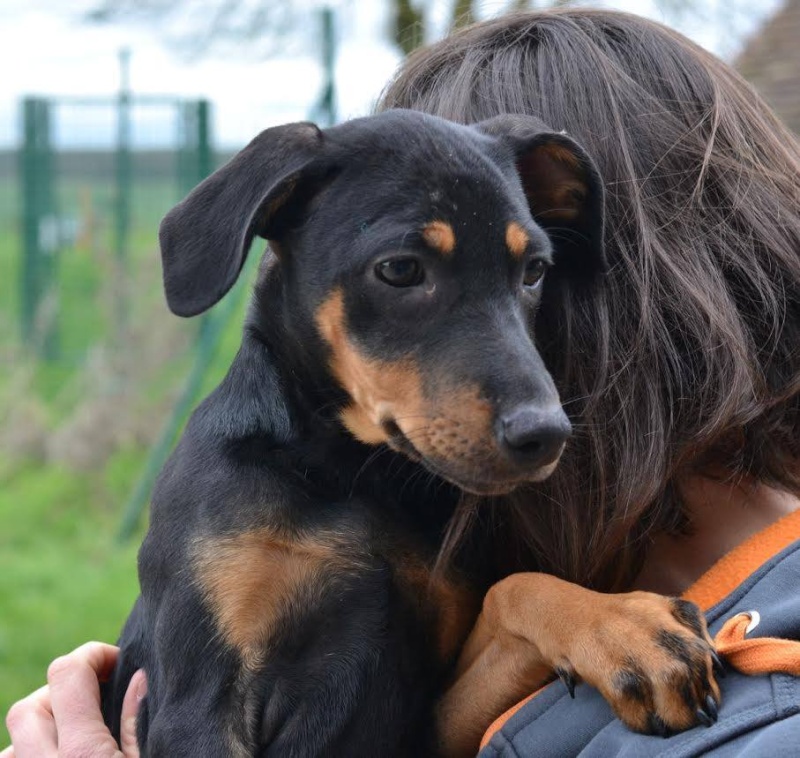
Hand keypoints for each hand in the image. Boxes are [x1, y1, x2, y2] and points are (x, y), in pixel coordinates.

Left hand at [2, 642, 144, 757]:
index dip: (93, 655)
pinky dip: (30, 754)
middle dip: (62, 690)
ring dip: (42, 728)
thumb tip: (138, 678)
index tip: (117, 662)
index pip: (67, 674)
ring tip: (79, 733)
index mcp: (83, 753)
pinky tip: (61, 757)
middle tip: (98, 699)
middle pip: (28, 707)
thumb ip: (137, 724)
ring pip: (13, 745)